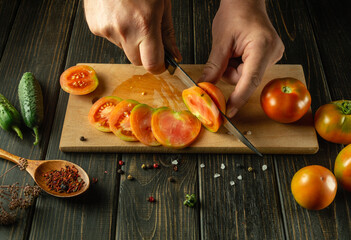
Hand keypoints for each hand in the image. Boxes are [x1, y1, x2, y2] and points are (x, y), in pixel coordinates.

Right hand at [84, 0, 181, 73]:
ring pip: (124, 48)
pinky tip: (118, 13)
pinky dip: (117, 30)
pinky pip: (111, 38)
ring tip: (131, 14)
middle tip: (148, 33)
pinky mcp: (94, 26)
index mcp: (145, 24)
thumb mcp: (162, 3)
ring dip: (130, 39)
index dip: (159, 66)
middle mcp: (123, 30)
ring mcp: (106, 29)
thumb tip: (175, 56)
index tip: (162, 62)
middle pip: (137, 61)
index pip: (152, 64)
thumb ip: (167, 33)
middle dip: (145, 53)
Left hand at [199, 0, 283, 117]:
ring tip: (232, 50)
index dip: (238, 98)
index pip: (250, 80)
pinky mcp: (268, 57)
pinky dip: (239, 66)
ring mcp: (272, 56)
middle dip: (230, 73)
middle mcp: (272, 53)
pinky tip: (238, 52)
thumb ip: (214, 66)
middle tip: (225, 56)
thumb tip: (204, 86)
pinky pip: (249, 71)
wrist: (246, 1)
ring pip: (245, 77)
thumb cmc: (236, 13)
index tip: (228, 112)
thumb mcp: (220, 40)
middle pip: (246, 80)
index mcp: (262, 47)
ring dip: (233, 69)